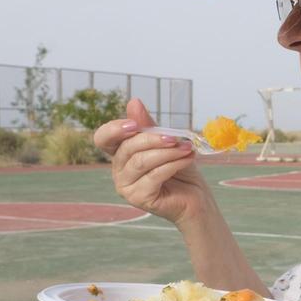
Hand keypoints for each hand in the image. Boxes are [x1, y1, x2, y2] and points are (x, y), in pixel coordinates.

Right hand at [94, 98, 210, 225]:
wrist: (196, 197)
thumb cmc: (181, 170)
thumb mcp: (167, 142)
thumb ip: (149, 126)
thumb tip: (133, 102)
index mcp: (121, 154)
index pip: (103, 138)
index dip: (114, 129)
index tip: (134, 124)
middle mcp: (119, 170)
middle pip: (127, 148)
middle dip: (153, 139)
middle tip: (176, 138)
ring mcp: (126, 186)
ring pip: (141, 161)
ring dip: (167, 152)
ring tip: (186, 148)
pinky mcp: (139, 198)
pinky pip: (154, 176)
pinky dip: (173, 164)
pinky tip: (187, 159)